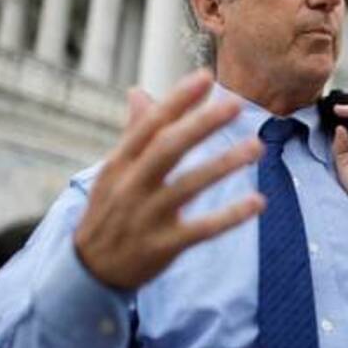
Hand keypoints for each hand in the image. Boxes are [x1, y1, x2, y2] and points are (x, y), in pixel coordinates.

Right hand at [74, 70, 265, 290]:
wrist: (89, 270)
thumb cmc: (109, 210)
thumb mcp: (114, 171)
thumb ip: (133, 133)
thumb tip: (137, 92)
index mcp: (121, 164)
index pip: (149, 125)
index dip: (177, 101)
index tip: (206, 77)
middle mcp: (132, 187)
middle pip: (168, 149)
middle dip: (201, 124)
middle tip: (235, 104)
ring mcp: (147, 217)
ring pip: (188, 186)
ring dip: (223, 164)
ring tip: (256, 146)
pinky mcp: (164, 246)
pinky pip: (202, 229)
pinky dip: (230, 216)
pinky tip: (258, 202)